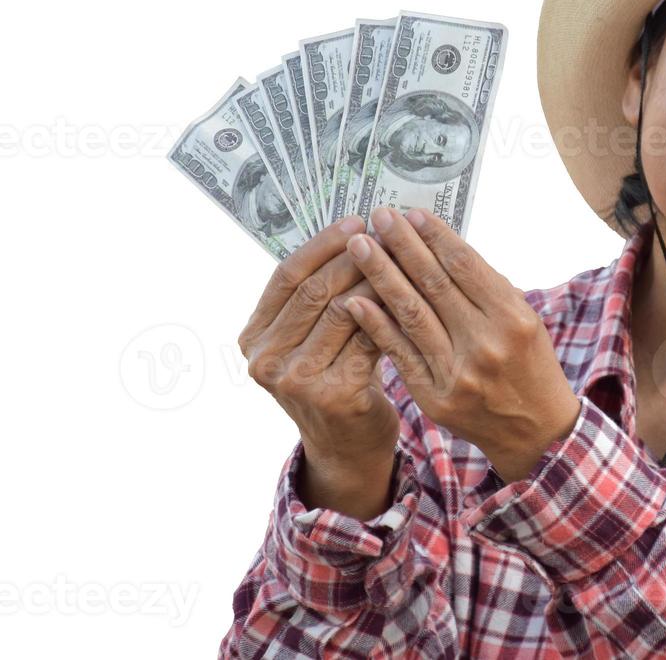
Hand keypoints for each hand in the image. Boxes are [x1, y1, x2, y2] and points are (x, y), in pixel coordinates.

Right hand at [239, 215, 401, 475]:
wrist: (347, 447)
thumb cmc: (332, 380)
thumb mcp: (309, 340)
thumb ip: (315, 299)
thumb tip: (352, 230)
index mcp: (254, 338)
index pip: (286, 276)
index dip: (322, 244)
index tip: (355, 219)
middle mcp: (265, 360)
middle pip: (314, 290)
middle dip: (354, 255)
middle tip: (387, 232)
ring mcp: (296, 381)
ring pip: (344, 311)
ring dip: (377, 279)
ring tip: (403, 256)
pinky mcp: (333, 395)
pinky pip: (368, 339)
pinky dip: (390, 313)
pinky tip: (411, 294)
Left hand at [342, 205, 581, 480]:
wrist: (536, 432)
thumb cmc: (528, 364)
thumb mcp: (524, 320)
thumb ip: (486, 287)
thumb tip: (440, 244)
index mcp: (512, 317)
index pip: (466, 266)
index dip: (435, 237)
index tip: (411, 213)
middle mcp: (486, 343)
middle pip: (434, 284)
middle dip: (403, 246)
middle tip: (379, 216)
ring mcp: (458, 373)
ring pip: (411, 314)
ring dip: (381, 275)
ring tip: (359, 247)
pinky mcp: (435, 397)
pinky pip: (400, 353)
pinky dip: (376, 325)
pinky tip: (355, 300)